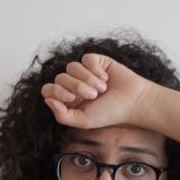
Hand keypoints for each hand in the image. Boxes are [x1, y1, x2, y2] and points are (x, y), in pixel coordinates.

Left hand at [41, 54, 156, 128]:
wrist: (132, 101)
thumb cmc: (110, 113)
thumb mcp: (83, 120)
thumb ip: (62, 115)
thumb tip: (47, 100)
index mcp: (68, 100)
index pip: (48, 90)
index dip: (56, 91)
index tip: (71, 98)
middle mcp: (74, 85)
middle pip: (60, 77)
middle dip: (76, 86)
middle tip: (93, 95)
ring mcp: (84, 72)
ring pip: (71, 66)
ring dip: (87, 79)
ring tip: (102, 88)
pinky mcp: (96, 61)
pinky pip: (86, 59)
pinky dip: (95, 69)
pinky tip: (106, 78)